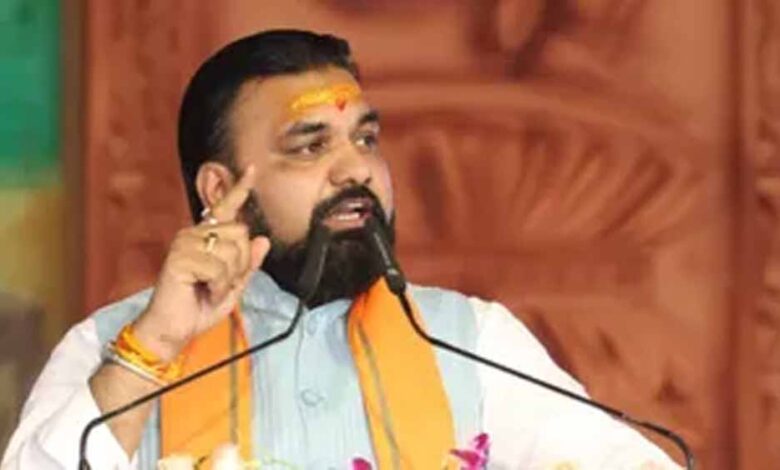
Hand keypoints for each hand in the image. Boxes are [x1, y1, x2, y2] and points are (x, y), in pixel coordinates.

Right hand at [132, 166, 269, 361]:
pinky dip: (220, 286)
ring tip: (211, 289)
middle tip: (222, 283)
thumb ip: (248, 264)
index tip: (253, 169)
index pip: (226, 209)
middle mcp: (193, 234)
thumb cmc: (199, 308)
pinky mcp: (179, 258)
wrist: (173, 330)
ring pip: (232, 251)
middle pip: (241, 233)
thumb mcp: (233, 286)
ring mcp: (184, 244)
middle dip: (241, 263)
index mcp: (206, 237)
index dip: (240, 189)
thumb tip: (263, 239)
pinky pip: (219, 268)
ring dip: (229, 278)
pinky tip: (205, 291)